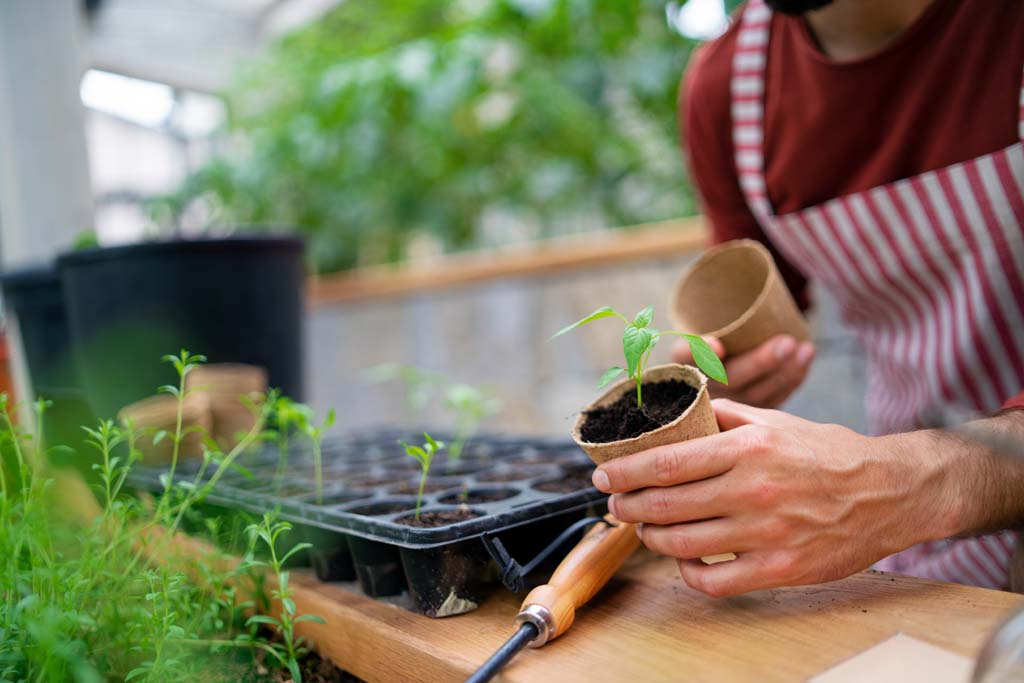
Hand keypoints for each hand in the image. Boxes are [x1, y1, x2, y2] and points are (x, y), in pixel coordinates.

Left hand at [591, 400, 957, 596]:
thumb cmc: (828, 453)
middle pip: (666, 504)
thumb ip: (726, 417)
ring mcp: (767, 534)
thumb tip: (681, 411)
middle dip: (628, 506)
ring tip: (645, 528)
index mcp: (748, 449)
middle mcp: (753, 490)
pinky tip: (685, 561)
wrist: (890, 491)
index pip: (666, 464)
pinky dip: (690, 574)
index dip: (625, 472)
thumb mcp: (777, 422)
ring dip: (653, 537)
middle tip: (615, 504)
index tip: (602, 475)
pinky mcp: (781, 569)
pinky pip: (716, 581)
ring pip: (684, 544)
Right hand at [671, 335, 814, 407]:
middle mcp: (703, 393)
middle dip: (761, 363)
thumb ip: (700, 342)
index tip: (719, 346)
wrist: (720, 360)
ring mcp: (728, 409)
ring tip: (803, 348)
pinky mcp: (751, 415)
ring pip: (757, 395)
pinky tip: (807, 354)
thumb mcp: (696, 338)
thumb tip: (717, 346)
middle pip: (731, 382)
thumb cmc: (709, 344)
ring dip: (784, 372)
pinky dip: (794, 378)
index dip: (702, 355)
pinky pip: (774, 399)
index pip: (686, 362)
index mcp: (684, 370)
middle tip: (786, 342)